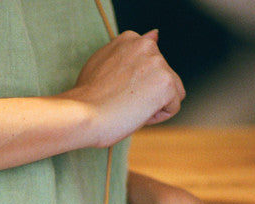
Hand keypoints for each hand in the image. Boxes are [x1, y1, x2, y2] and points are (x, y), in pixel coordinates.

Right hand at [66, 30, 185, 146]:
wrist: (82, 115)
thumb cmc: (87, 99)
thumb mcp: (103, 64)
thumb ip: (127, 52)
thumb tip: (155, 35)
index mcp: (130, 39)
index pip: (149, 66)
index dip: (135, 85)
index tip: (115, 91)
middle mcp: (146, 46)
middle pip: (163, 78)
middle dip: (146, 94)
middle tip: (120, 101)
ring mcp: (158, 63)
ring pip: (171, 92)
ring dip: (152, 105)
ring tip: (128, 107)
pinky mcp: (166, 83)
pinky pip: (172, 107)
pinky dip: (155, 117)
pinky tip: (134, 114)